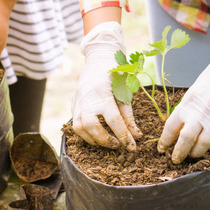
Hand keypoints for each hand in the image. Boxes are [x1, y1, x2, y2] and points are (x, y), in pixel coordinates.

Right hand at [72, 22, 141, 150]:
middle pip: (93, 127)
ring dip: (94, 140)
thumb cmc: (114, 77)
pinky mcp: (73, 106)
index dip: (124, 136)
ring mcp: (77, 104)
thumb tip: (136, 136)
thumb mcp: (125, 93)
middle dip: (106, 140)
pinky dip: (86, 135)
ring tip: (107, 142)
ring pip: (81, 129)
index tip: (132, 147)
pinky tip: (96, 137)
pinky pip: (75, 126)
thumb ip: (129, 116)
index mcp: (103, 95)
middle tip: (118, 145)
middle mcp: (87, 100)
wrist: (97, 62)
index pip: (114, 121)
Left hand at [158, 25, 209, 163]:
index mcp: (187, 103)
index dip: (165, 140)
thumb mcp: (193, 93)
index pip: (171, 127)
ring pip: (204, 143)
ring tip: (191, 155)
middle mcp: (201, 111)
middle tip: (175, 159)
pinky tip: (207, 146)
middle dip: (179, 152)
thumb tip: (175, 130)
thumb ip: (185, 111)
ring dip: (196, 152)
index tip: (161, 149)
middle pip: (186, 139)